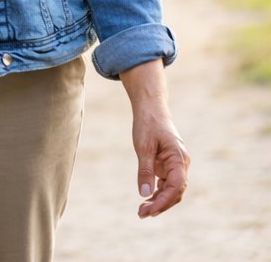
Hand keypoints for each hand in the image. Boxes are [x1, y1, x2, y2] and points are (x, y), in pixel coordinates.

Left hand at [120, 60, 188, 217]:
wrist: (151, 108)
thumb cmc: (148, 124)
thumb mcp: (143, 146)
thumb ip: (145, 170)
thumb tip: (144, 194)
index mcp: (179, 159)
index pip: (175, 187)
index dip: (163, 202)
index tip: (149, 211)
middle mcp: (181, 164)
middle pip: (175, 192)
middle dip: (160, 205)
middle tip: (141, 214)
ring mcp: (175, 165)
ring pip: (171, 189)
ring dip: (158, 201)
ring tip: (142, 210)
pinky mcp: (168, 164)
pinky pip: (166, 183)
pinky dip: (157, 192)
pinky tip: (147, 199)